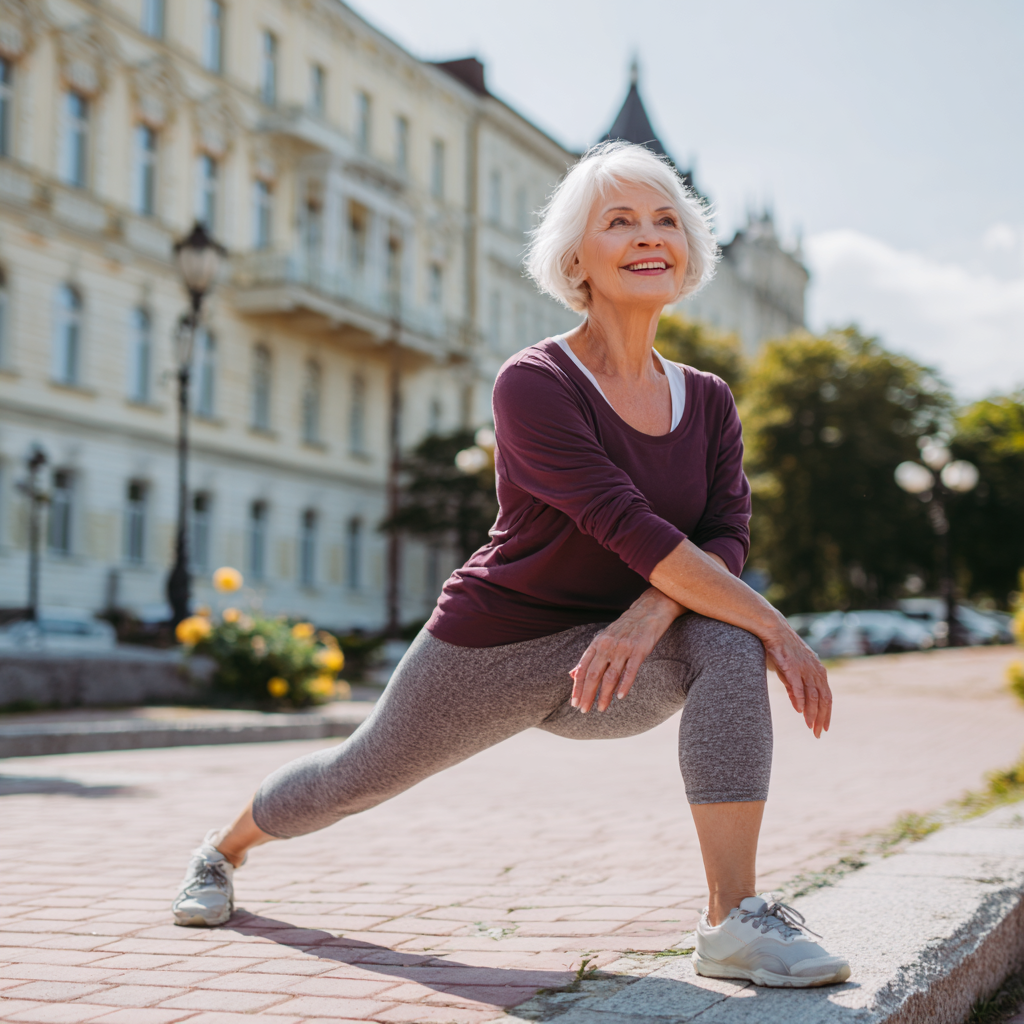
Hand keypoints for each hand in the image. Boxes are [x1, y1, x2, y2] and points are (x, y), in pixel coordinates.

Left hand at [570, 588, 684, 713]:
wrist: (647, 612)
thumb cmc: (624, 629)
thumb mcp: (602, 639)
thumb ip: (589, 658)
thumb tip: (573, 675)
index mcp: (597, 644)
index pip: (583, 669)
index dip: (578, 687)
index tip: (574, 702)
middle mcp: (607, 646)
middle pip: (594, 674)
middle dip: (587, 694)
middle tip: (583, 710)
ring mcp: (623, 648)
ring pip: (610, 676)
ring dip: (604, 694)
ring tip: (601, 708)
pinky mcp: (639, 650)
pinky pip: (630, 670)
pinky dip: (624, 684)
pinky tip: (620, 697)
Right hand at [763, 626, 832, 737]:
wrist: (773, 629)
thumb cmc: (782, 650)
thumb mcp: (791, 671)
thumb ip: (795, 689)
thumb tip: (799, 708)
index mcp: (818, 671)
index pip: (827, 696)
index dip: (827, 713)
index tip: (824, 727)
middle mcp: (815, 671)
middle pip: (823, 699)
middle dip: (822, 718)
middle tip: (818, 733)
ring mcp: (804, 669)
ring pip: (813, 696)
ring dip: (812, 713)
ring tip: (810, 727)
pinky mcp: (792, 667)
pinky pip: (798, 687)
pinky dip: (799, 700)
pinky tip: (799, 712)